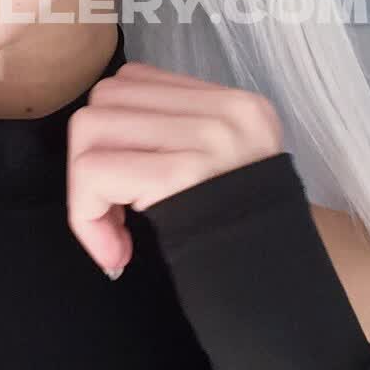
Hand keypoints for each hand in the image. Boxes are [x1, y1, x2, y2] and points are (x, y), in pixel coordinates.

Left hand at [66, 59, 284, 277]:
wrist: (284, 288)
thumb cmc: (243, 244)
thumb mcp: (225, 174)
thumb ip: (175, 144)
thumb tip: (99, 148)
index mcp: (234, 105)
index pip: (135, 81)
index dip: (111, 132)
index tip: (123, 189)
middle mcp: (226, 110)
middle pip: (105, 97)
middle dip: (88, 155)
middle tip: (115, 214)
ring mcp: (208, 136)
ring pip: (89, 128)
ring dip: (84, 190)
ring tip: (117, 234)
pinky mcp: (184, 172)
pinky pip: (94, 173)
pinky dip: (85, 216)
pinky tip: (115, 252)